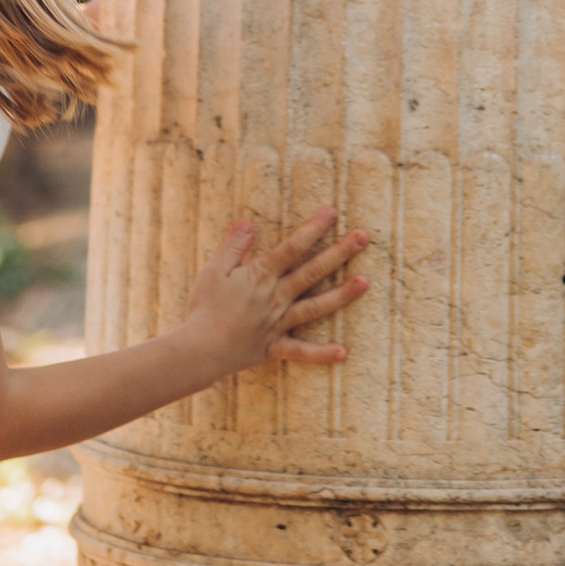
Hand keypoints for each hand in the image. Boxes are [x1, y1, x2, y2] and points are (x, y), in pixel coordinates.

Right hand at [179, 206, 370, 379]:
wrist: (199, 349)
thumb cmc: (204, 308)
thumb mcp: (213, 270)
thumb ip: (233, 246)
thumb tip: (247, 222)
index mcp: (261, 276)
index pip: (292, 247)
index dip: (313, 228)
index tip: (332, 212)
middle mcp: (276, 297)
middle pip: (312, 271)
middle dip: (340, 252)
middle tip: (364, 236)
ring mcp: (279, 322)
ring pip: (316, 306)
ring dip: (342, 295)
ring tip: (365, 282)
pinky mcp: (275, 346)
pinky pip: (301, 351)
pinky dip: (321, 354)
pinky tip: (343, 352)